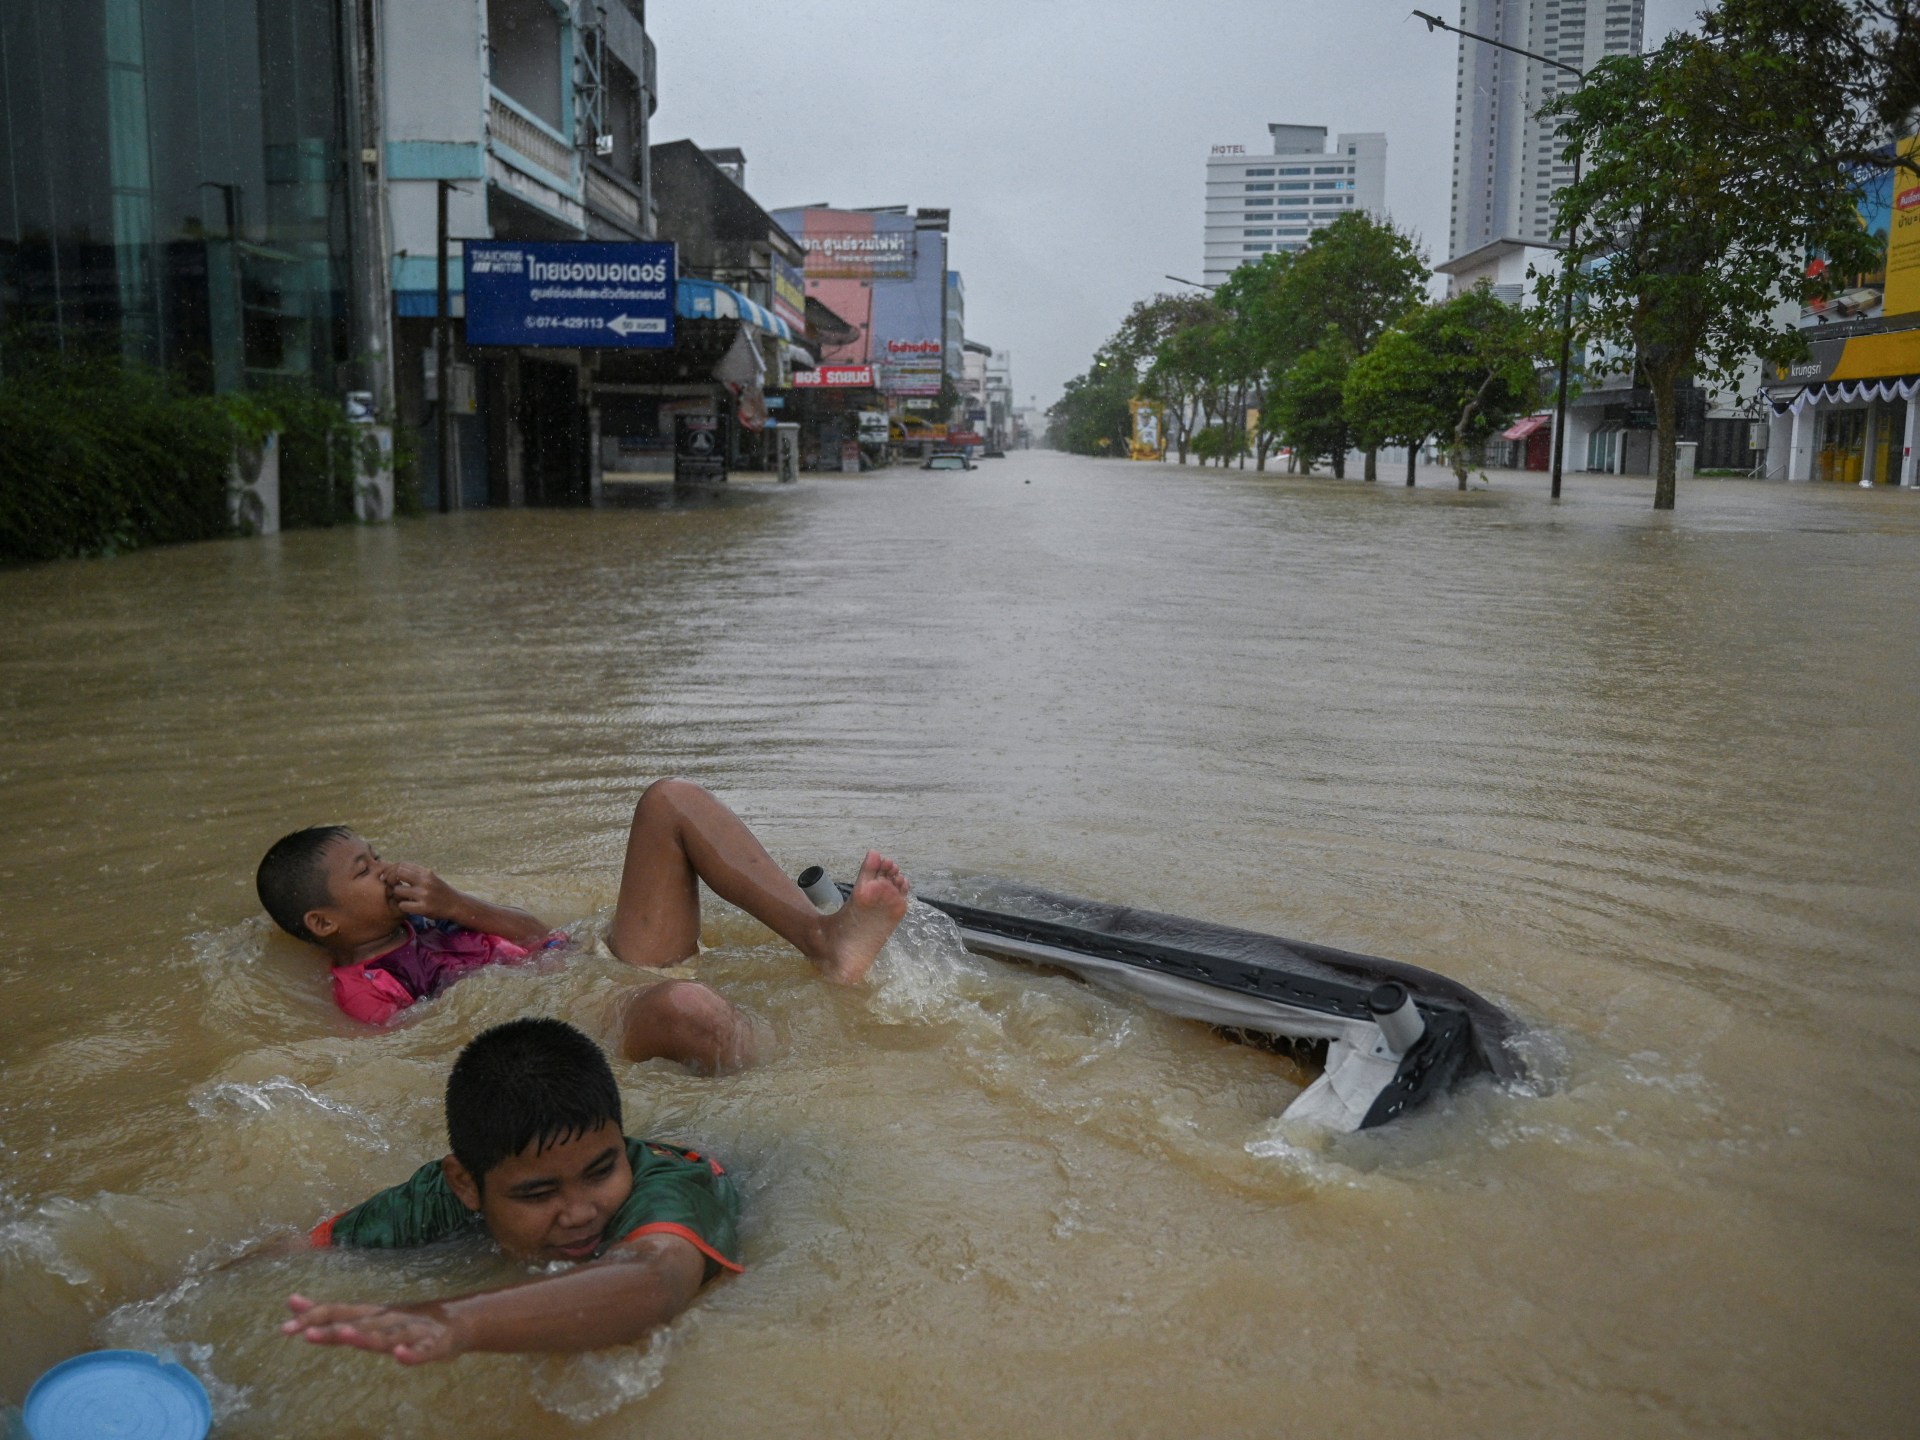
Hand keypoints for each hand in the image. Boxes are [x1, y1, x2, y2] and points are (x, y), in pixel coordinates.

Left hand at [282, 1293, 463, 1364]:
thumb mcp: (367, 1317)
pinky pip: (423, 1351)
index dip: (313, 1318)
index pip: (338, 1311)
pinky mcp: (435, 1345)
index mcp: (372, 1314)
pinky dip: (412, 1354)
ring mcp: (412, 1332)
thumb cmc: (404, 1322)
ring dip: (366, 1336)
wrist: (459, 1321)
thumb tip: (291, 1301)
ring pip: (387, 1336)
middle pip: (358, 1324)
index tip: (286, 1327)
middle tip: (305, 1333)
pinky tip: (400, 1356)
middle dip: (332, 1329)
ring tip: (346, 1335)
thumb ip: (330, 1313)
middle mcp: (389, 1319)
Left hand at [384, 862, 463, 922]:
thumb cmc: (440, 891)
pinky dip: (402, 906)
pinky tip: (408, 906)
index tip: (387, 877)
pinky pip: (403, 905)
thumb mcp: (430, 878)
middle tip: (390, 886)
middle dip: (390, 879)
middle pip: (398, 873)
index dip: (391, 870)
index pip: (401, 865)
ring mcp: (424, 894)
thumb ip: (415, 873)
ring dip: (396, 895)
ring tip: (402, 898)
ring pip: (397, 890)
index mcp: (426, 872)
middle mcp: (425, 881)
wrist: (456, 904)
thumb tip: (394, 869)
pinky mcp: (424, 908)